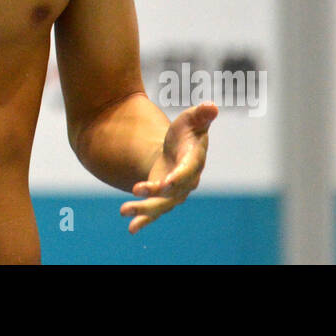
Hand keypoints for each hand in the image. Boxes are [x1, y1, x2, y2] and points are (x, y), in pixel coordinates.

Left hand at [119, 101, 217, 234]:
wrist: (179, 148)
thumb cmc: (187, 132)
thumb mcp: (191, 120)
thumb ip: (201, 115)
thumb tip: (212, 106)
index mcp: (194, 162)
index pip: (187, 171)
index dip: (178, 177)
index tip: (166, 182)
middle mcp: (186, 182)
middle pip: (172, 192)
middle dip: (156, 194)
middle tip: (139, 190)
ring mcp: (174, 193)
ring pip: (161, 205)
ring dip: (144, 209)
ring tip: (123, 210)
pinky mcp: (162, 198)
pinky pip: (154, 212)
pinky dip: (143, 221)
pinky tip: (131, 229)